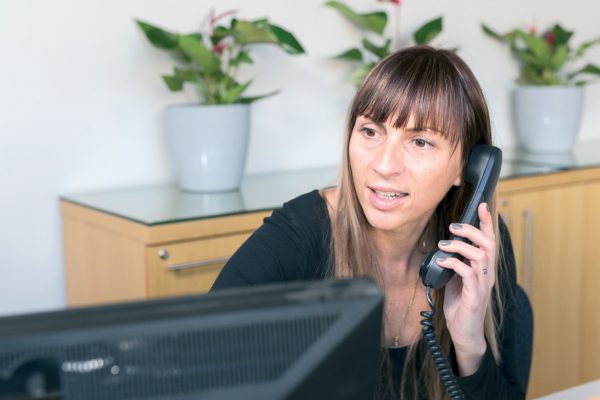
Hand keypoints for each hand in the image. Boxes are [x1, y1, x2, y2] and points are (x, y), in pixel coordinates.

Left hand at [434, 203, 495, 375]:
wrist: (464, 332)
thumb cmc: (461, 305)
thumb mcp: (456, 278)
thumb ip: (455, 262)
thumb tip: (443, 247)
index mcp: (484, 268)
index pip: (490, 241)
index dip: (487, 223)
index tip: (481, 206)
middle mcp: (487, 274)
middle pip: (488, 244)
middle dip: (472, 230)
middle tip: (453, 226)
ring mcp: (483, 284)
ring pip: (480, 255)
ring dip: (460, 246)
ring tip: (443, 245)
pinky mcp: (475, 295)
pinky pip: (468, 272)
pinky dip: (453, 263)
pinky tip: (441, 261)